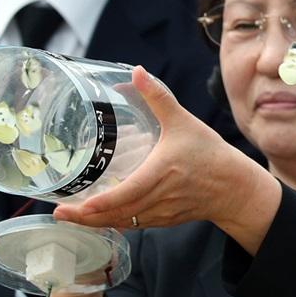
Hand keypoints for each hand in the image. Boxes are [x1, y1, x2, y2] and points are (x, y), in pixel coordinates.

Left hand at [52, 67, 282, 253]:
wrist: (236, 186)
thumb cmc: (210, 154)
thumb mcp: (184, 122)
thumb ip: (158, 97)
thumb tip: (137, 71)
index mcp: (160, 174)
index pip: (124, 196)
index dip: (98, 205)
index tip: (75, 206)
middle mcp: (158, 198)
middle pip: (116, 215)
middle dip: (85, 217)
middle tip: (59, 212)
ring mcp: (161, 212)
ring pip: (123, 223)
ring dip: (96, 223)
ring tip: (73, 216)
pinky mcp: (165, 219)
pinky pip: (135, 225)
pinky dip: (115, 223)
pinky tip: (101, 218)